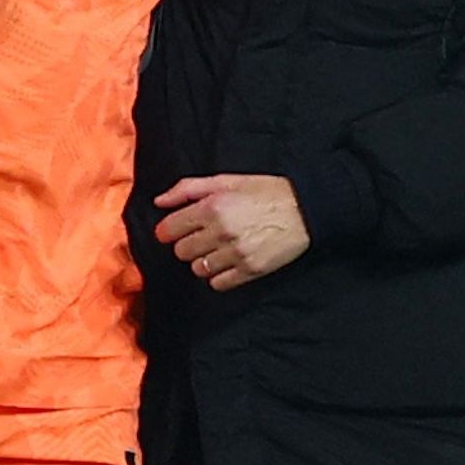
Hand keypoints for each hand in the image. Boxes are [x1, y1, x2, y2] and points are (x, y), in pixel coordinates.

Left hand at [155, 174, 309, 290]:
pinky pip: (218, 283)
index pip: (169, 230)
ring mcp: (236, 254)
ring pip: (198, 269)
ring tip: (219, 249)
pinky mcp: (250, 270)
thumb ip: (188, 189)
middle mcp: (221, 232)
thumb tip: (159, 201)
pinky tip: (229, 262)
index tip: (174, 231)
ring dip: (203, 261)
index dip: (168, 231)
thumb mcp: (227, 180)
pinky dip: (219, 276)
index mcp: (212, 207)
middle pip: (181, 251)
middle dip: (188, 244)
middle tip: (203, 237)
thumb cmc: (266, 191)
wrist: (306, 209)